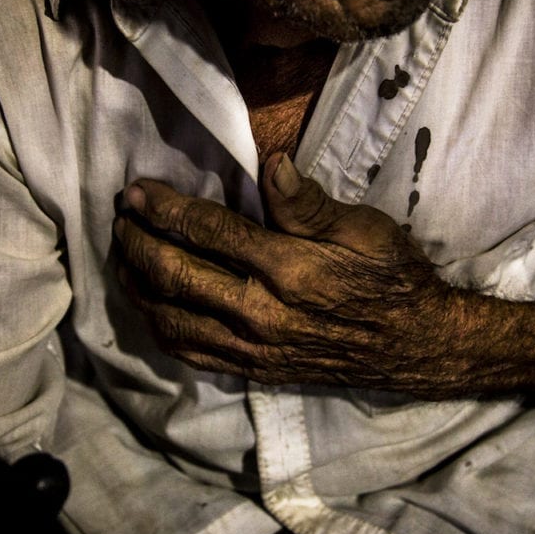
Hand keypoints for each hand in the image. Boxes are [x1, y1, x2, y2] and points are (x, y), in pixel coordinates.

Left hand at [112, 152, 458, 391]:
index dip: (163, 208)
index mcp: (287, 269)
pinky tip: (151, 309)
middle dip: (138, 243)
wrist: (414, 346)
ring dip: (138, 287)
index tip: (135, 192)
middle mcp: (261, 312)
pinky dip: (161, 329)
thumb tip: (272, 163)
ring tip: (124, 259)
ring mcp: (254, 347)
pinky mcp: (255, 370)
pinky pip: (192, 354)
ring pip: (172, 320)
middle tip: (120, 219)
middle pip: (176, 276)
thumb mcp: (365, 230)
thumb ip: (309, 203)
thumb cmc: (392, 279)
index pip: (207, 231)